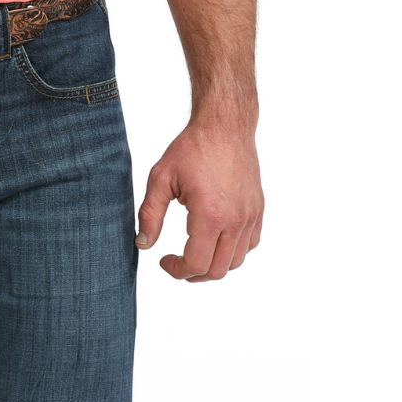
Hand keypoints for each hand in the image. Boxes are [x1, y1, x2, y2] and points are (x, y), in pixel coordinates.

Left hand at [135, 119, 262, 280]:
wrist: (224, 127)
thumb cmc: (192, 148)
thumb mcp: (161, 178)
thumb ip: (150, 214)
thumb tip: (143, 243)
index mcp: (210, 214)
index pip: (196, 263)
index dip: (176, 270)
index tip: (164, 261)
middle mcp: (235, 220)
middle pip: (217, 270)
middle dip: (193, 274)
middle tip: (176, 263)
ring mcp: (250, 217)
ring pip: (235, 262)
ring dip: (213, 265)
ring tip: (194, 253)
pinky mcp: (258, 211)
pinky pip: (249, 245)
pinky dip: (232, 252)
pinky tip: (214, 240)